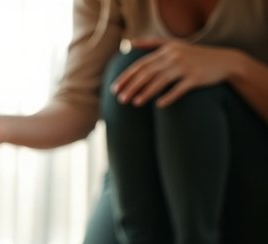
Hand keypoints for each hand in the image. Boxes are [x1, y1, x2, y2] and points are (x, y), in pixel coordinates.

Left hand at [112, 39, 233, 107]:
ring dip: (146, 93)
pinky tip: (158, 105)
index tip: (114, 89)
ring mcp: (185, 67)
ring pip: (160, 81)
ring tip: (134, 103)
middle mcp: (174, 57)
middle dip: (132, 86)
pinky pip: (179, 89)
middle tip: (120, 99)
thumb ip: (152, 44)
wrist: (224, 61)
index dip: (126, 77)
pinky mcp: (196, 78)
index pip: (141, 65)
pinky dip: (168, 97)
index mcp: (166, 50)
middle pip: (147, 73)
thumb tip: (130, 42)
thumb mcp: (174, 45)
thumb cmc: (194, 55)